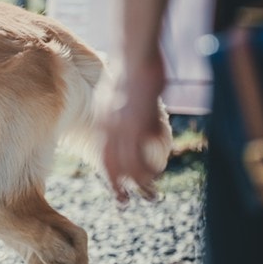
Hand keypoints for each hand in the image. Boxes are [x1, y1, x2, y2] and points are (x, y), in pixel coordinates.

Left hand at [100, 54, 168, 202]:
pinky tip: (160, 168)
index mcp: (102, 123)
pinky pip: (152, 144)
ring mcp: (130, 123)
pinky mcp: (147, 117)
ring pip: (134, 159)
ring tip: (148, 192)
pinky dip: (156, 157)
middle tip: (125, 204)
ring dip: (141, 178)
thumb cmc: (123, 77)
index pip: (105, 158)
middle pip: (116, 164)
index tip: (117, 196)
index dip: (111, 178)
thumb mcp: (107, 99)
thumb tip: (105, 127)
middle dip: (122, 187)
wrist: (134, 59)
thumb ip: (108, 116)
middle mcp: (112, 127)